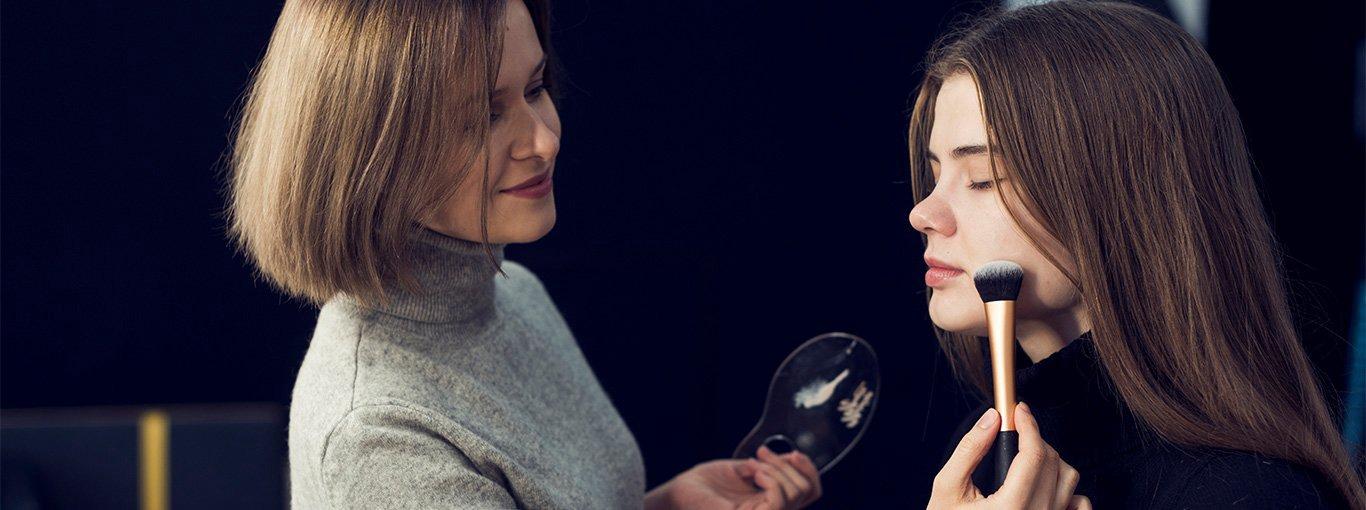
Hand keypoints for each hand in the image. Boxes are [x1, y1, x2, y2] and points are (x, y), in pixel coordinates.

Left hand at [644, 445, 821, 509]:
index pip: (811, 491)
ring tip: (752, 464)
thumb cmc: (707, 483)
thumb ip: (771, 467)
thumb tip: (793, 458)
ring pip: (796, 494)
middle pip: (809, 490)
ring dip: (777, 469)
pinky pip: (778, 501)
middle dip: (789, 464)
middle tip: (761, 454)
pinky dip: (770, 479)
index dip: (810, 469)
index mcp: (774, 501)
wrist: (681, 492)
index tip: (793, 450)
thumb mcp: (746, 469)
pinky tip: (752, 473)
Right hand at [927, 402, 1091, 509]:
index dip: (1028, 425)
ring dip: (1051, 461)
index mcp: (1011, 508)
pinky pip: (1079, 504)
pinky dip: (1068, 489)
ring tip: (1025, 460)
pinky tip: (1044, 485)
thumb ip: (970, 450)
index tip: (1019, 410)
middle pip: (1053, 462)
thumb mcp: (947, 488)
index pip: (1033, 455)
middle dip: (1035, 439)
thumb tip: (991, 419)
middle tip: (1015, 432)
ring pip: (1069, 479)